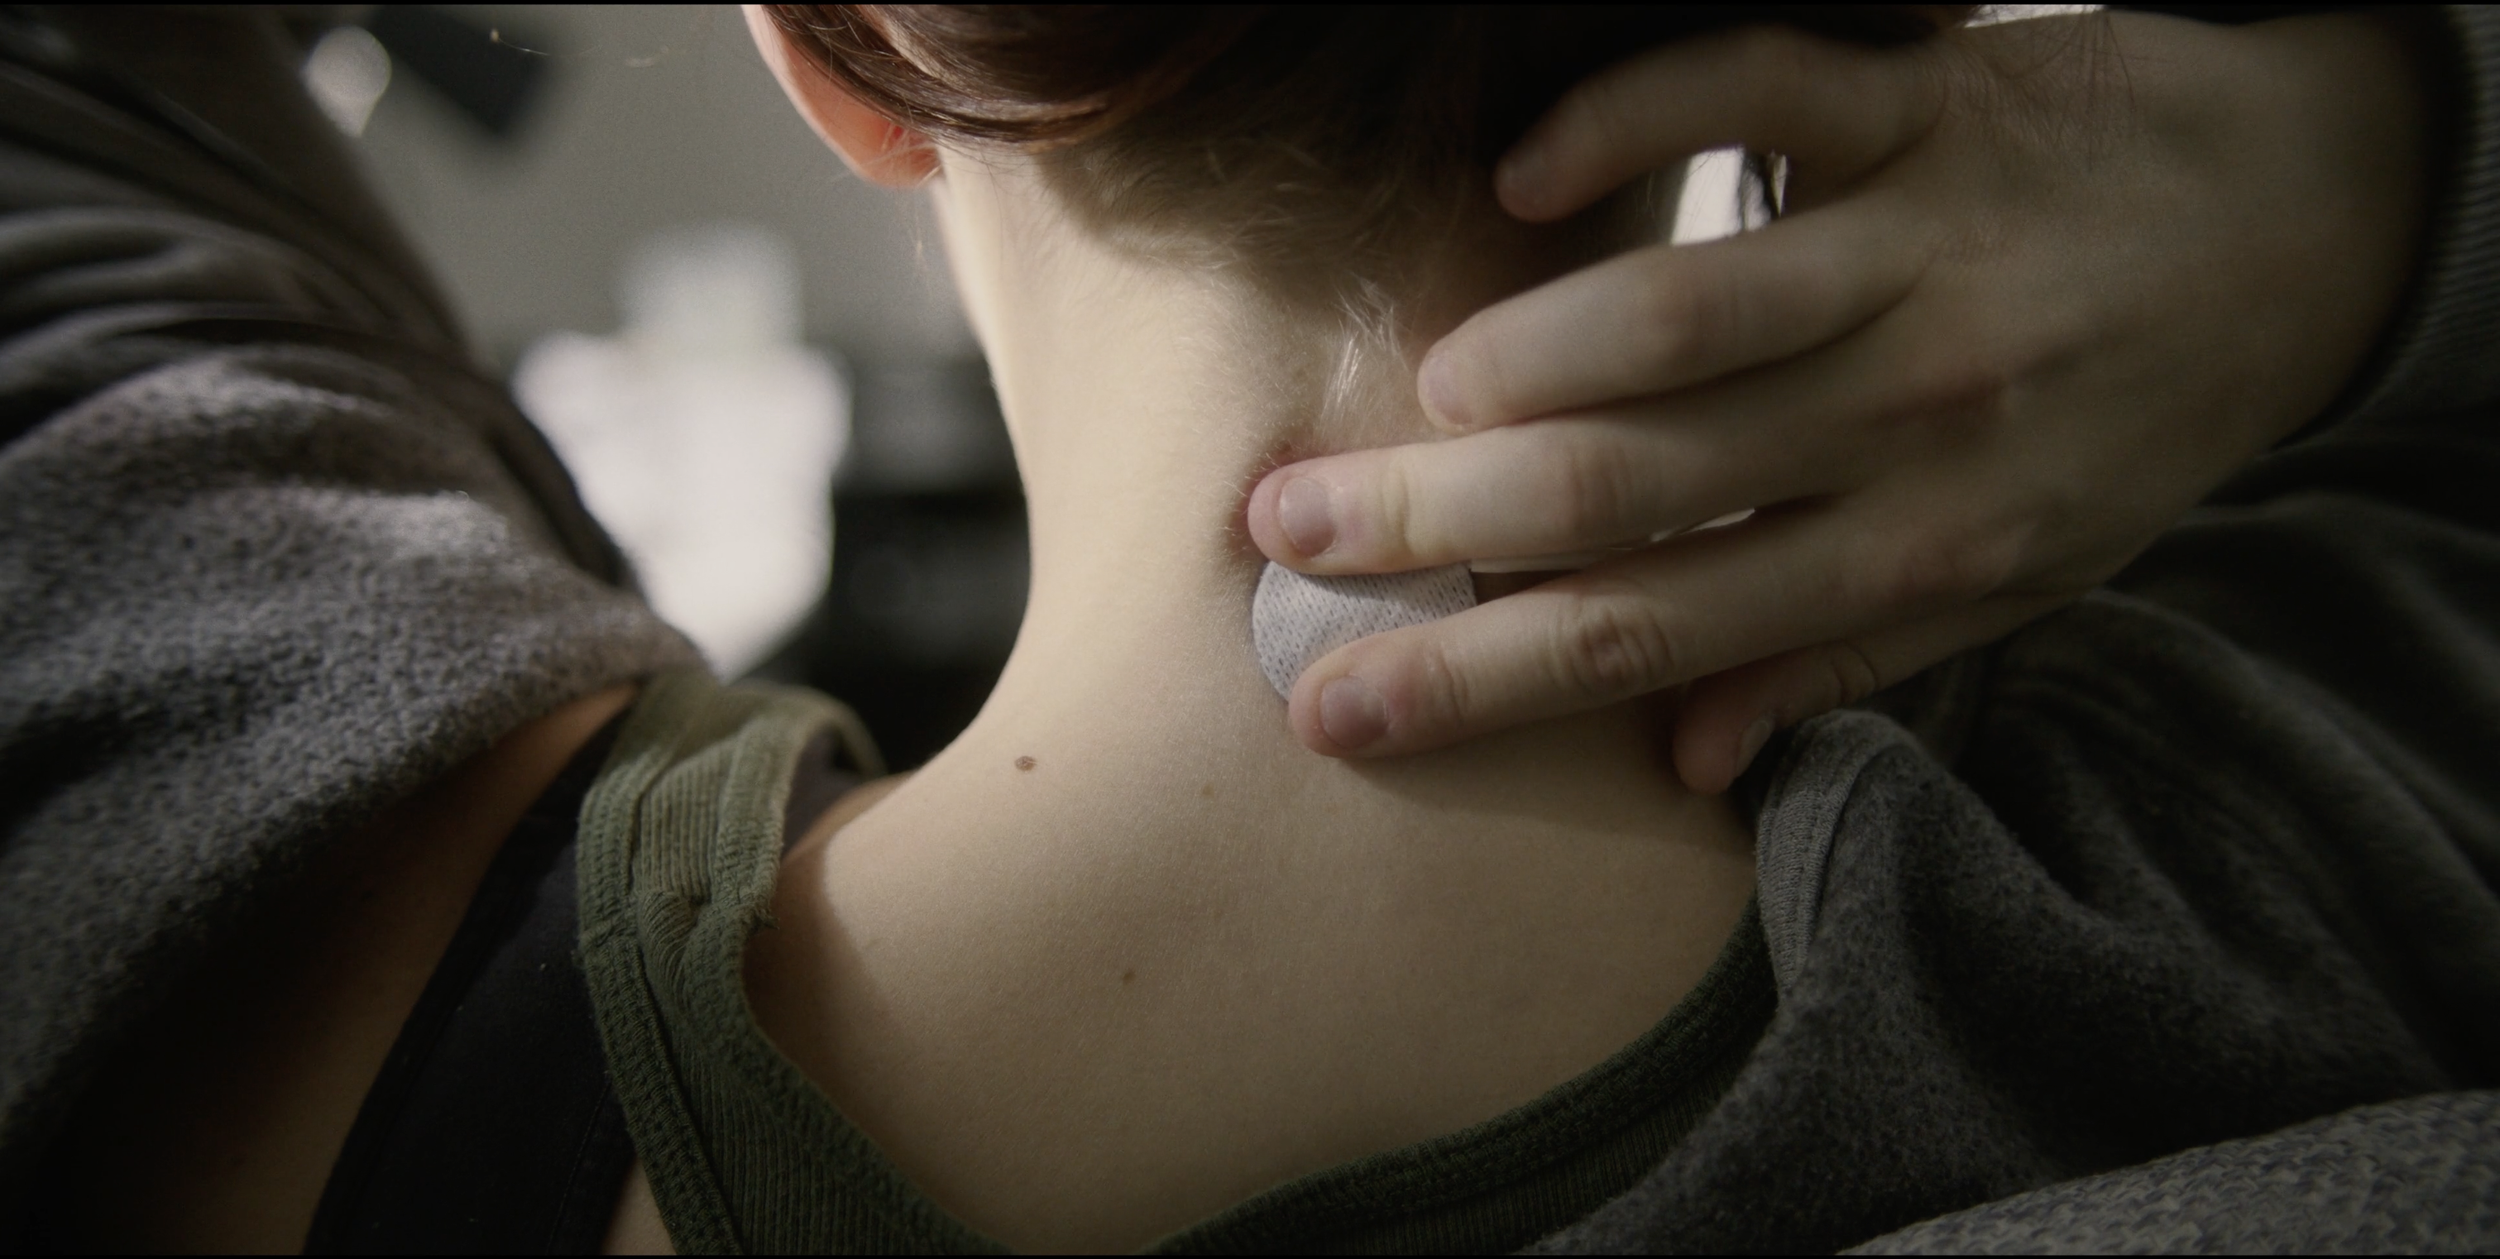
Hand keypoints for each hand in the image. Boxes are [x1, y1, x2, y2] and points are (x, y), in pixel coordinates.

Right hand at [1246, 10, 2430, 788]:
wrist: (2306, 220)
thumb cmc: (2125, 416)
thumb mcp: (2020, 579)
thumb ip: (1841, 666)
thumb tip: (1676, 766)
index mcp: (1917, 547)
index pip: (1652, 634)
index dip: (1482, 680)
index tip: (1337, 711)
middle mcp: (1912, 412)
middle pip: (1631, 486)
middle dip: (1437, 526)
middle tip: (1283, 538)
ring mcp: (1921, 251)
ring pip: (1688, 313)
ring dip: (1524, 357)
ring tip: (1410, 401)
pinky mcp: (1924, 103)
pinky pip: (1761, 93)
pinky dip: (1631, 121)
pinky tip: (1521, 175)